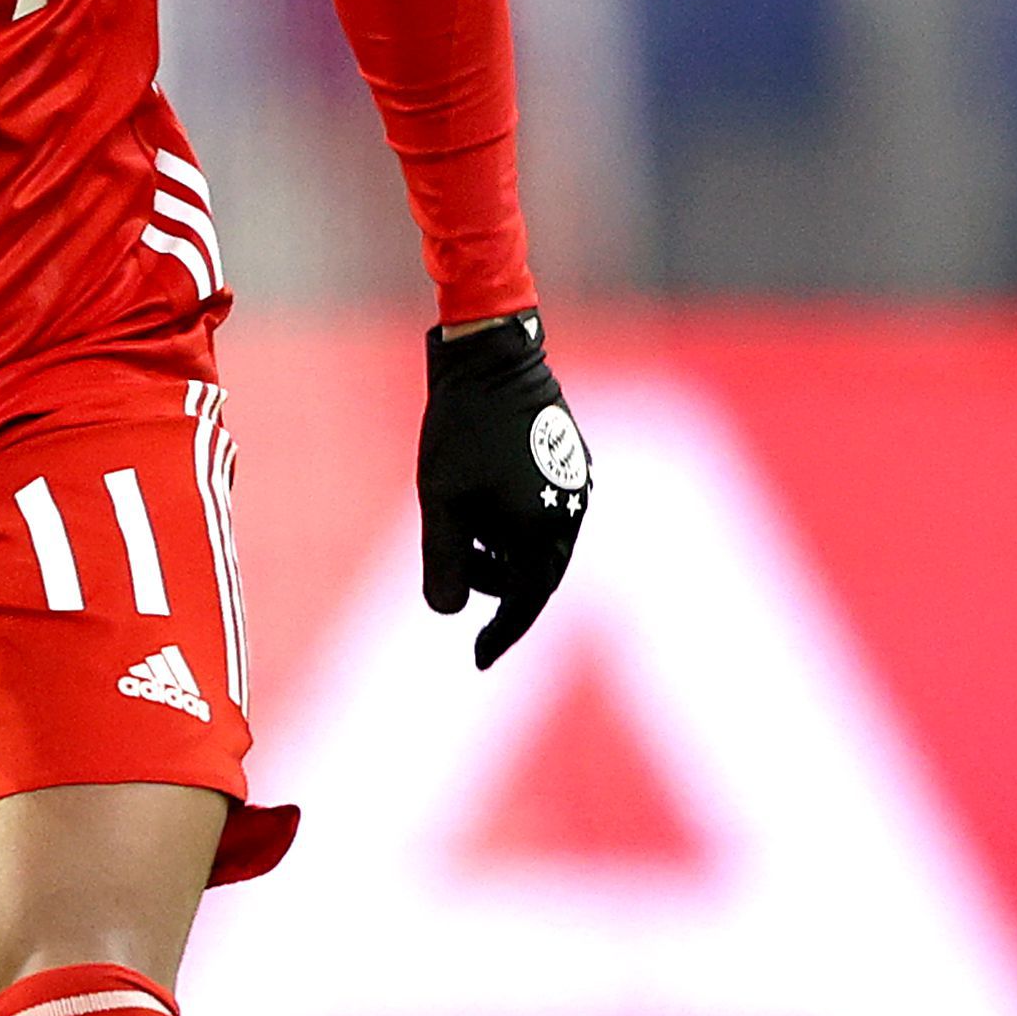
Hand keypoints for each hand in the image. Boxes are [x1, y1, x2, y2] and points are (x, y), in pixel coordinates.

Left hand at [416, 313, 590, 669]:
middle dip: (498, 587)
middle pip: (537, 575)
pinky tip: (484, 507)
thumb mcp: (440, 501)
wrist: (491, 355)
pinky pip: (547, 512)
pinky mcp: (570, 460)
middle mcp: (572, 513)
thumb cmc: (461, 428)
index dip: (501, 635)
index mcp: (546, 530)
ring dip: (504, 554)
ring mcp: (576, 484)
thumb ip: (443, 562)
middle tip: (457, 577)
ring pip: (542, 543)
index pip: (526, 602)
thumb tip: (449, 614)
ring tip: (465, 533)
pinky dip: (516, 526)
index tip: (477, 660)